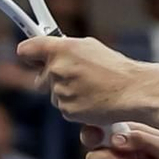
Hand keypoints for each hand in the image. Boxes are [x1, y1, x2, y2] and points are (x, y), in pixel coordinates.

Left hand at [13, 34, 136, 122]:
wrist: (132, 91)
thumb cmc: (115, 69)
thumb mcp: (89, 47)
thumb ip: (66, 49)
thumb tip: (54, 51)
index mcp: (60, 49)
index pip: (26, 50)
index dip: (28, 54)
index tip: (30, 57)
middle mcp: (56, 69)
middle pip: (41, 78)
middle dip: (52, 80)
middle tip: (74, 78)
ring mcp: (60, 91)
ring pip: (54, 96)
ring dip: (67, 94)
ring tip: (90, 90)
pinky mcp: (67, 110)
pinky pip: (65, 110)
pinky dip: (76, 108)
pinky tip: (92, 102)